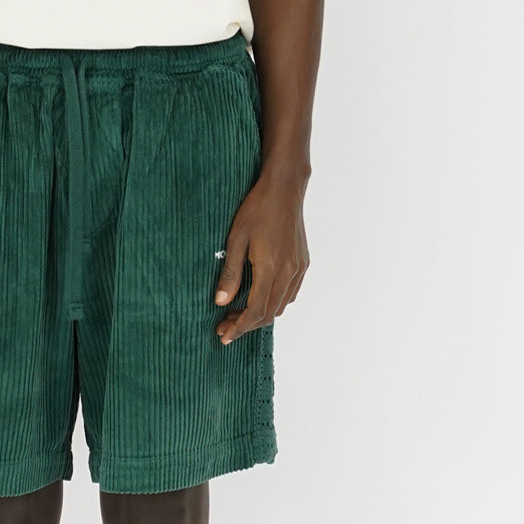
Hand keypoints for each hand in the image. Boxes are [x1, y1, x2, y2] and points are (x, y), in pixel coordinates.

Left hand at [213, 169, 308, 343]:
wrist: (284, 188)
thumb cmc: (257, 209)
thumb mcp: (235, 240)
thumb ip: (230, 273)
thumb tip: (220, 302)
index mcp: (271, 268)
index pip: (255, 311)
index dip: (239, 327)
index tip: (224, 335)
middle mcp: (288, 273)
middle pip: (268, 313)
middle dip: (246, 325)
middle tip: (225, 327)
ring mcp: (298, 269)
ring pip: (280, 306)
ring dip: (260, 316)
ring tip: (238, 315)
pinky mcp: (302, 263)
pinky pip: (289, 293)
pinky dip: (273, 303)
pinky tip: (258, 299)